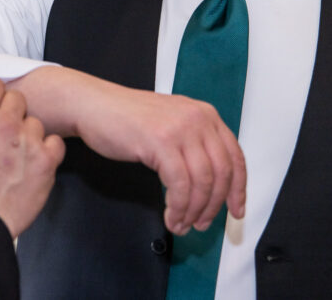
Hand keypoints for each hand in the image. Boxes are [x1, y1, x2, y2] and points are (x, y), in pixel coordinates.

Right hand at [0, 77, 64, 237]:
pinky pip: (54, 143)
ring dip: (28, 134)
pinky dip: (46, 150)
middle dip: (11, 112)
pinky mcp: (46, 161)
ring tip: (15, 155)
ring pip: (35, 123)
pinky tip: (33, 162)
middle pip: (18, 99)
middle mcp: (6, 122)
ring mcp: (29, 141)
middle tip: (4, 132)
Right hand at [10, 67, 245, 236]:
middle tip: (201, 224)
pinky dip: (178, 207)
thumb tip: (212, 186)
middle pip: (222, 173)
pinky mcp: (160, 141)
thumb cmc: (125, 119)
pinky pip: (179, 185)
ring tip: (181, 224)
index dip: (239, 189)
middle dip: (213, 206)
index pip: (235, 157)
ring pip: (202, 182)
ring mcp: (180, 128)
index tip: (236, 211)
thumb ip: (192, 145)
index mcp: (204, 114)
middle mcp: (198, 118)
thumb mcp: (170, 125)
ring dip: (193, 211)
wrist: (92, 105)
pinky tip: (171, 216)